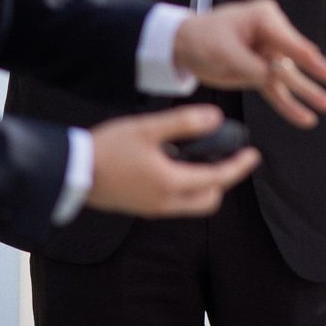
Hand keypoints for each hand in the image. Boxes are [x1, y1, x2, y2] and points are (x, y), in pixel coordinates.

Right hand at [86, 103, 260, 216]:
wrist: (72, 172)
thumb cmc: (107, 149)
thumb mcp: (147, 128)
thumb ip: (183, 122)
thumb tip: (216, 117)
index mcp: (171, 183)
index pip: (218, 178)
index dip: (239, 167)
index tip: (253, 155)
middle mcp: (165, 202)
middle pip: (210, 199)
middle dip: (224, 180)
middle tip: (229, 157)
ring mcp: (153, 208)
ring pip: (193, 204)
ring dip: (204, 185)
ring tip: (203, 157)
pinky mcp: (142, 208)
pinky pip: (175, 203)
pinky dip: (186, 188)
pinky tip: (177, 164)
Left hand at [174, 0, 325, 126]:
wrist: (181, 46)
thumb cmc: (201, 38)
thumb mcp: (225, 51)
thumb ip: (253, 65)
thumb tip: (278, 76)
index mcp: (264, 18)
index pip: (290, 41)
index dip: (309, 59)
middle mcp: (271, 34)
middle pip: (295, 59)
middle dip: (312, 77)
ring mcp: (267, 54)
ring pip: (289, 78)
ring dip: (305, 93)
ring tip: (325, 107)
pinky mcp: (260, 71)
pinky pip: (277, 90)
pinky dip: (288, 104)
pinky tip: (303, 117)